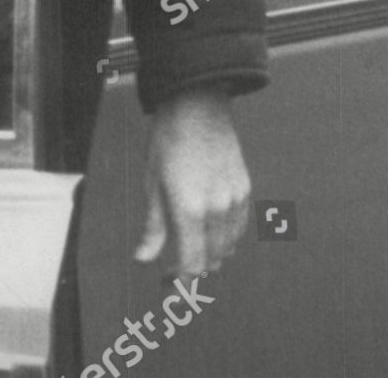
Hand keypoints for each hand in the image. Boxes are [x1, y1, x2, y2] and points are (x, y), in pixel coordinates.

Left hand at [133, 86, 249, 278]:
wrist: (197, 104)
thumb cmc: (168, 140)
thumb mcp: (151, 181)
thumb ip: (153, 225)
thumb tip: (143, 259)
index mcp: (190, 210)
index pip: (192, 264)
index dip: (181, 281)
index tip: (168, 283)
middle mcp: (217, 210)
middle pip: (212, 259)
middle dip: (193, 268)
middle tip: (172, 267)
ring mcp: (234, 200)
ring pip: (228, 246)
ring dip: (211, 255)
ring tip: (191, 249)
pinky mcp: (244, 189)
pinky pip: (239, 227)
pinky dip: (226, 238)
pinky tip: (211, 232)